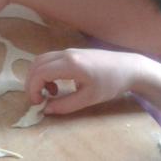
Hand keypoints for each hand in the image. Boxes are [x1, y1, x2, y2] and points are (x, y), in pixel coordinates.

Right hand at [26, 49, 142, 114]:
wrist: (128, 68)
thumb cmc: (110, 84)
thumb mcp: (88, 99)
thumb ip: (65, 105)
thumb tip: (46, 109)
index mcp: (70, 64)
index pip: (40, 72)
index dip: (33, 89)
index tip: (38, 103)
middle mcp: (66, 54)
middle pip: (37, 63)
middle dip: (32, 82)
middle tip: (38, 100)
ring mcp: (69, 51)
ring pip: (42, 59)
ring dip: (39, 76)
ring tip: (49, 93)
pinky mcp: (73, 53)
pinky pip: (51, 59)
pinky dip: (46, 72)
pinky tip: (57, 85)